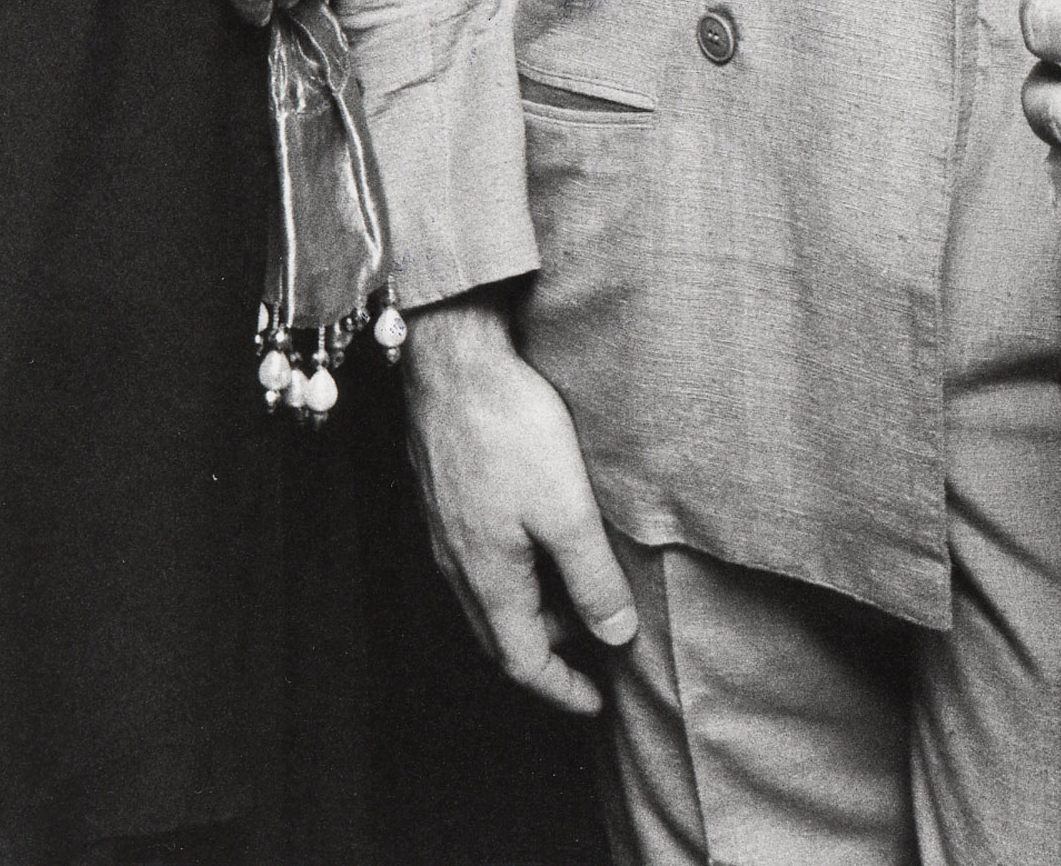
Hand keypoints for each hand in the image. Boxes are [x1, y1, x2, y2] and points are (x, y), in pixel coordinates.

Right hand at [401, 294, 638, 715]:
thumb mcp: (567, 509)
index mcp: (486, 578)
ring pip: (489, 591)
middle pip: (501, 631)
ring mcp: (445, 525)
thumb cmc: (509, 429)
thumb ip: (592, 577)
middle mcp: (456, 562)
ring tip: (580, 582)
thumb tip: (615, 637)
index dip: (562, 689)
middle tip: (595, 641)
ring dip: (534, 603)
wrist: (453, 358)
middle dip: (549, 649)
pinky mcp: (444, 491)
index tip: (596, 702)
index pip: (521, 661)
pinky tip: (542, 532)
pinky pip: (479, 554)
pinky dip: (516, 566)